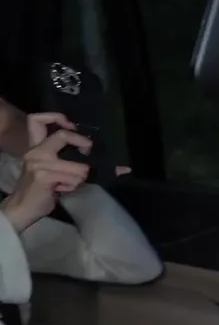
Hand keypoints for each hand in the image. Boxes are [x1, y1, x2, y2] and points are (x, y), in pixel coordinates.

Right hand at [0, 113, 92, 231]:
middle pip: (63, 135)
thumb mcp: (50, 168)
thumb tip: (91, 149)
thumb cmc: (40, 189)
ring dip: (79, 177)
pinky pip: (74, 178)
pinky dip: (73, 186)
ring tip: (68, 183)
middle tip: (88, 151)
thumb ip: (63, 156)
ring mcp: (39, 162)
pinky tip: (61, 189)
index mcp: (36, 146)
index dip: (56, 116)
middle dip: (83, 143)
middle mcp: (36, 151)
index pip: (36, 119)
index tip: (72, 126)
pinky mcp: (44, 176)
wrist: (22, 207)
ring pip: (79, 166)